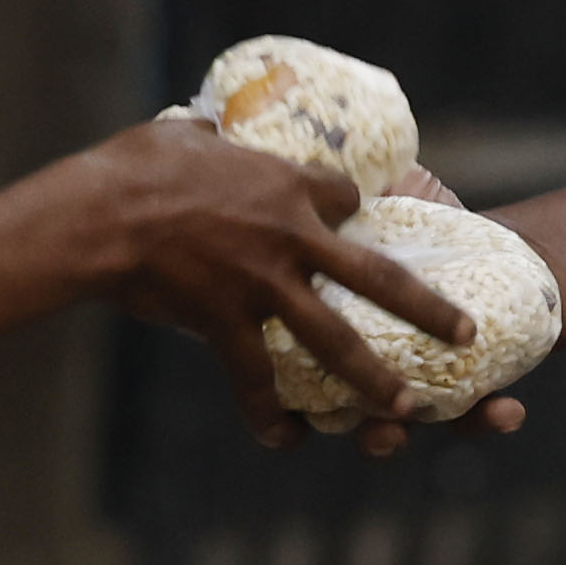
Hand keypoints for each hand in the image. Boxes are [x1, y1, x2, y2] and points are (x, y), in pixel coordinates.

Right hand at [80, 118, 484, 443]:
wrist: (98, 216)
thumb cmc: (132, 166)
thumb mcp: (183, 134)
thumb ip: (210, 138)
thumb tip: (204, 125)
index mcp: (286, 184)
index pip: (347, 198)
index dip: (354, 208)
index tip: (355, 217)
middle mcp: (291, 236)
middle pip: (376, 276)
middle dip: (426, 307)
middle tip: (467, 334)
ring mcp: (264, 283)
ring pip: (336, 337)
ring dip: (374, 376)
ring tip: (410, 407)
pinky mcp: (227, 322)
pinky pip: (256, 378)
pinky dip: (270, 414)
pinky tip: (286, 439)